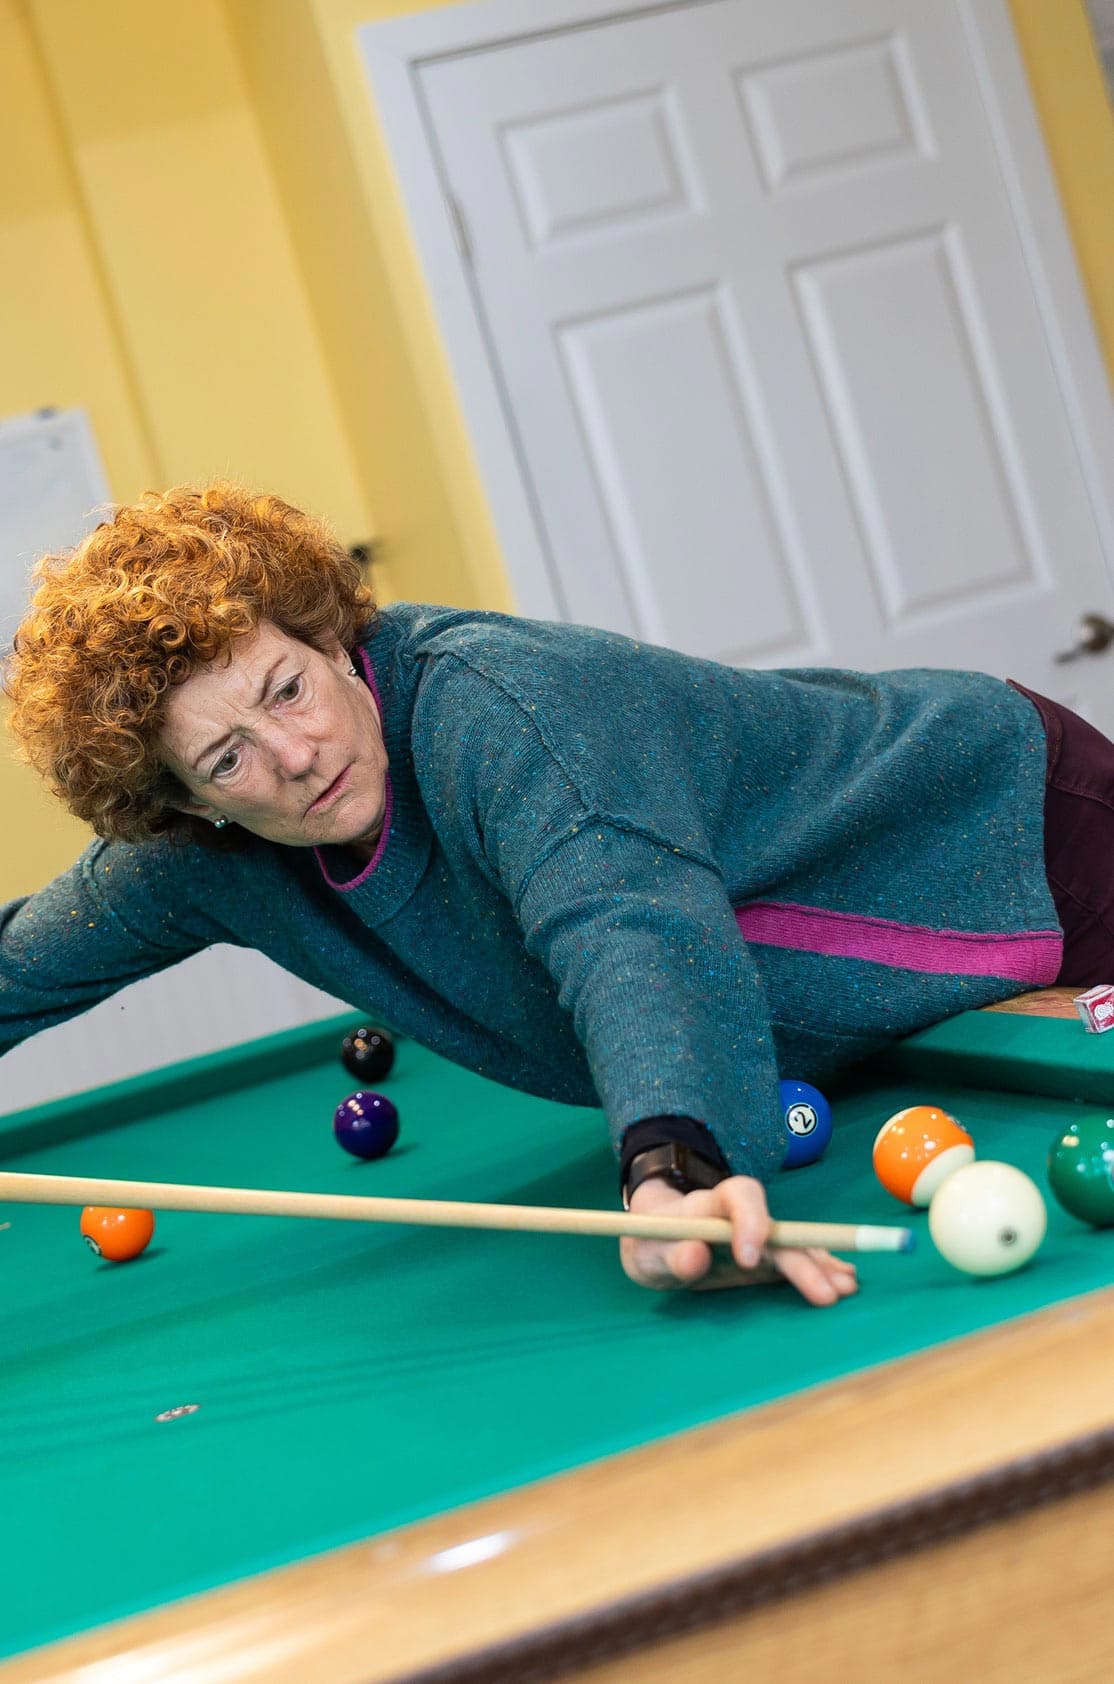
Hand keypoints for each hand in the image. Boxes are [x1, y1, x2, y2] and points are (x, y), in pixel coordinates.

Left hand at [620, 1173, 858, 1302]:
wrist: (658, 1241)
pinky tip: (844, 1280)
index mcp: (712, 1202)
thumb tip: (693, 1255)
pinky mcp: (766, 1257)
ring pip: (795, 1245)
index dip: (751, 1221)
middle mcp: (744, 1215)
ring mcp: (759, 1236)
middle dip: (804, 1259)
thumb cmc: (652, 1241)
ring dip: (823, 1265)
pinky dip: (821, 1269)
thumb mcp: (649, 1250)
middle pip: (779, 1230)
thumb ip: (670, 1252)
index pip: (740, 1195)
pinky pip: (796, 1260)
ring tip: (848, 1287)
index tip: (748, 1257)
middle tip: (827, 1293)